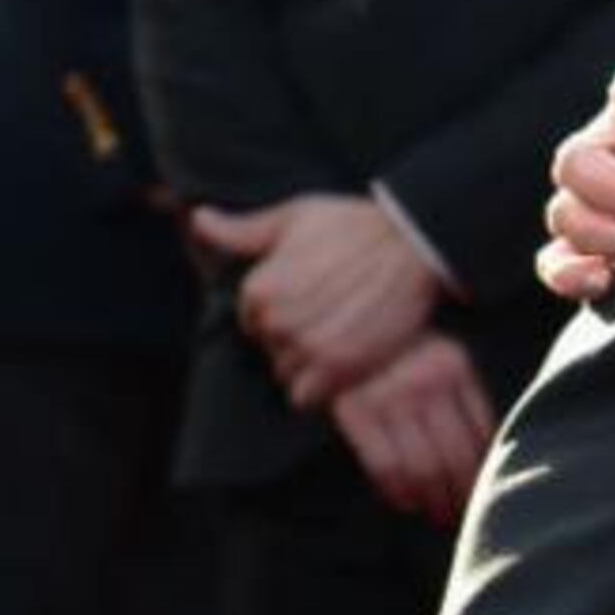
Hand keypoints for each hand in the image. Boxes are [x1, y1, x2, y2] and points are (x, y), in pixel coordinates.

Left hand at [189, 193, 442, 409]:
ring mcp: (307, 347)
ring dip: (309, 363)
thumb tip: (198, 218)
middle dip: (295, 337)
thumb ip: (241, 230)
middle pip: (271, 348)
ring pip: (287, 373)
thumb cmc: (355, 224)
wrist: (416, 242)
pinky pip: (306, 397)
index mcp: (258, 289)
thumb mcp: (295, 217)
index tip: (314, 297)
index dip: (284, 311)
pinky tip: (344, 359)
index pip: (253, 321)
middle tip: (333, 315)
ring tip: (342, 335)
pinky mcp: (338, 368)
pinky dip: (321, 386)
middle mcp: (276, 321)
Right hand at [329, 330, 496, 527]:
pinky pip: (384, 464)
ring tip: (440, 515)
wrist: (338, 316)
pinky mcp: (357, 411)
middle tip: (466, 513)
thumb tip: (485, 446)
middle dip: (462, 493)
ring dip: (434, 499)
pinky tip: (407, 503)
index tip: (487, 489)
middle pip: (455, 456)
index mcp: (455, 367)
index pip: (482, 431)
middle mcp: (428, 384)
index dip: (485, 467)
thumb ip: (461, 391)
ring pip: (423, 466)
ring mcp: (392, 398)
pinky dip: (398, 491)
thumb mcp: (440, 354)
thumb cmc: (398, 345)